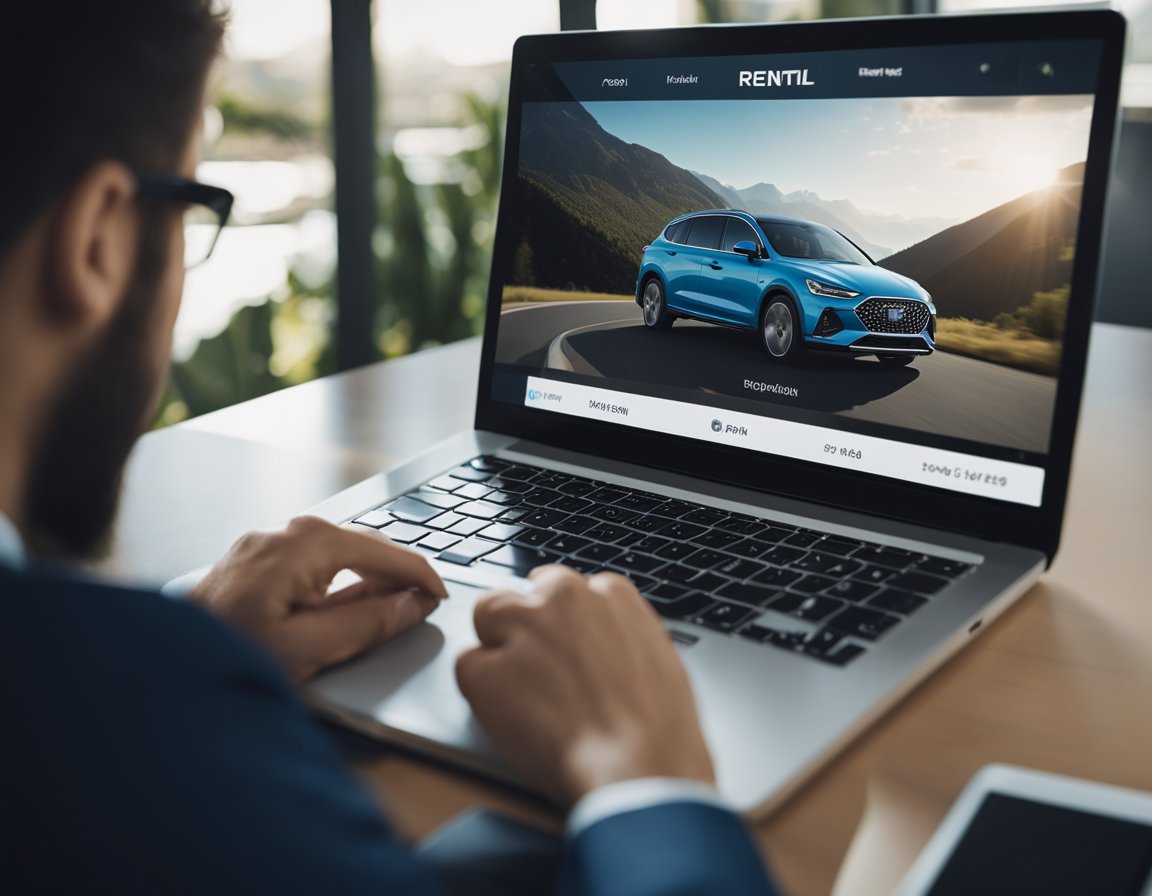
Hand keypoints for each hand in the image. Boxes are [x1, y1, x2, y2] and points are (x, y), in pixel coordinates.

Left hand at [190, 516, 447, 681]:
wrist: (154, 666)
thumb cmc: (225, 659)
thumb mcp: (307, 650)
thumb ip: (367, 624)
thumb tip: (412, 605)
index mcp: (303, 544)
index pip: (381, 552)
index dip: (419, 575)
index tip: (442, 597)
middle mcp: (284, 533)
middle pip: (361, 547)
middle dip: (395, 574)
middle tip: (422, 605)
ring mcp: (264, 545)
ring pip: (337, 556)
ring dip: (367, 579)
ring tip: (391, 608)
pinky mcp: (252, 563)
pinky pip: (311, 564)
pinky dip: (338, 583)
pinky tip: (346, 606)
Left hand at [455, 565, 714, 808]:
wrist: (639, 768)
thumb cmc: (660, 729)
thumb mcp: (658, 659)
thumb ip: (622, 636)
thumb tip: (605, 644)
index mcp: (610, 593)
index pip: (565, 588)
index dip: (560, 623)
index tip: (562, 648)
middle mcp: (563, 598)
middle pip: (522, 594)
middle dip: (524, 624)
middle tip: (537, 671)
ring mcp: (522, 629)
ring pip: (487, 613)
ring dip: (497, 645)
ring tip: (519, 692)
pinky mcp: (486, 669)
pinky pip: (467, 666)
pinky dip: (479, 691)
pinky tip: (507, 717)